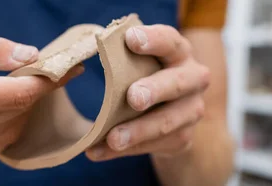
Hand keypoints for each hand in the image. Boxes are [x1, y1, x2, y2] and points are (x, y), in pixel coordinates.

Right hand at [0, 29, 82, 165]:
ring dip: (24, 103)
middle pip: (20, 108)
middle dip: (39, 87)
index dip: (49, 80)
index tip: (70, 67)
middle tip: (47, 68)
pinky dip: (10, 117)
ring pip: (16, 124)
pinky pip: (4, 137)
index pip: (18, 93)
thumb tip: (29, 56)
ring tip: (16, 82)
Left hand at [86, 25, 209, 159]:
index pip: (169, 41)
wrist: (169, 115)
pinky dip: (127, 149)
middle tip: (134, 98)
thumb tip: (77, 65)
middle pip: (177, 83)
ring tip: (113, 139)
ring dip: (138, 131)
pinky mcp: (183, 138)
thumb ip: (120, 60)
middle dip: (154, 90)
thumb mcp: (136, 64)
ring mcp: (191, 110)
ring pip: (167, 121)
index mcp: (178, 52)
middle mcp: (193, 78)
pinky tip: (100, 151)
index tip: (130, 39)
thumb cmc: (144, 77)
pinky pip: (154, 145)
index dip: (153, 39)